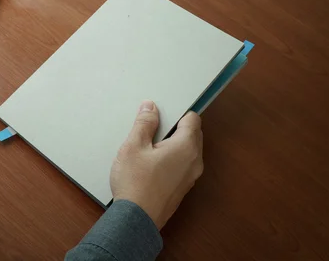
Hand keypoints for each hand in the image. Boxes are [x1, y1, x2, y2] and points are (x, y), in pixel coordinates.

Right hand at [110, 100, 202, 229]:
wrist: (135, 221)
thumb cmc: (135, 183)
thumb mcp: (134, 146)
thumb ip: (144, 123)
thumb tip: (150, 107)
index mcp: (187, 147)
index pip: (192, 118)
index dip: (177, 111)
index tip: (161, 112)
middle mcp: (195, 162)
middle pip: (191, 134)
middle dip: (174, 126)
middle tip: (151, 128)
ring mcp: (190, 177)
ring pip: (187, 150)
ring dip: (172, 143)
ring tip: (148, 146)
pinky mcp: (182, 188)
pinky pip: (182, 165)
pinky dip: (171, 158)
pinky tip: (151, 163)